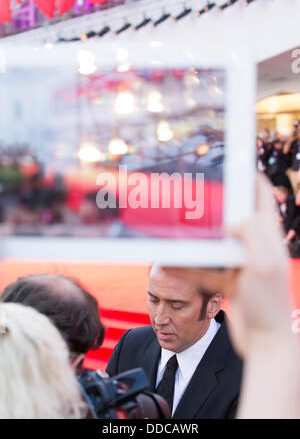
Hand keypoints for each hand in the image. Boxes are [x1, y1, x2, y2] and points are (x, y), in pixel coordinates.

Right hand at [194, 174, 289, 356]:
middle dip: (216, 204)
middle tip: (194, 193)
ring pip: (216, 242)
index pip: (261, 195)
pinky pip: (206, 268)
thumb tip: (232, 218)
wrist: (266, 344)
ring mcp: (242, 264)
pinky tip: (169, 264)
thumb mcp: (262, 266)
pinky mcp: (231, 281)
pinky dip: (189, 266)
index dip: (248, 175)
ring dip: (197, 237)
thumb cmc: (269, 306)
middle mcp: (255, 246)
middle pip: (234, 215)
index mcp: (268, 237)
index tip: (229, 162)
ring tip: (176, 227)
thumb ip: (250, 234)